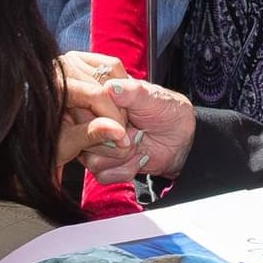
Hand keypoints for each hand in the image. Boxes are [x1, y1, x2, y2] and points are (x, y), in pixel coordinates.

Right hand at [58, 52, 195, 180]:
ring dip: (123, 155)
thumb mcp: (152, 97)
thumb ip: (131, 92)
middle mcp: (92, 123)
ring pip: (92, 160)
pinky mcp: (102, 166)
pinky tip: (138, 157)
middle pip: (84, 138)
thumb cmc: (165, 112)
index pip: (81, 109)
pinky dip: (126, 169)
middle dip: (116, 139)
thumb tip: (110, 87)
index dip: (106, 116)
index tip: (127, 114)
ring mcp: (96, 146)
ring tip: (138, 142)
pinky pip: (102, 174)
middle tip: (136, 130)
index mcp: (98, 101)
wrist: (181, 140)